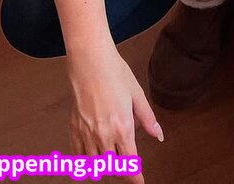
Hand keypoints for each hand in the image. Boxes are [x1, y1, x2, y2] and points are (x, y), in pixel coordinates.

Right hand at [66, 46, 163, 183]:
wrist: (90, 62)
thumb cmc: (116, 74)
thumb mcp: (137, 94)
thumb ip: (147, 118)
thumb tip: (159, 136)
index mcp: (122, 128)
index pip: (129, 163)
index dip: (135, 177)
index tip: (140, 182)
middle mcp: (103, 136)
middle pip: (111, 167)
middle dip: (120, 171)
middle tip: (127, 166)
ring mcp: (86, 134)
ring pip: (94, 165)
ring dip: (103, 167)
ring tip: (110, 161)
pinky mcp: (74, 129)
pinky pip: (78, 156)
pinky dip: (85, 161)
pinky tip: (91, 157)